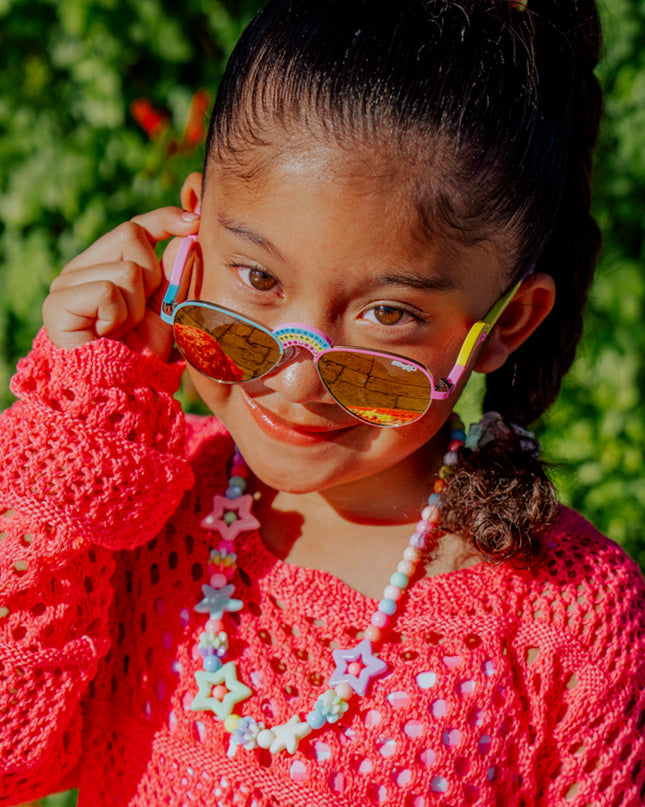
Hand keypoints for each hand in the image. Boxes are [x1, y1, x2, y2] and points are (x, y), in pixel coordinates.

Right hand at [42, 207, 199, 358]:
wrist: (119, 393)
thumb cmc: (144, 356)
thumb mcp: (169, 311)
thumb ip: (177, 275)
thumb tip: (190, 234)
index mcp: (106, 266)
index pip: (136, 227)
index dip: (164, 219)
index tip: (195, 222)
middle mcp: (82, 269)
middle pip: (131, 234)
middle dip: (152, 276)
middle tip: (140, 314)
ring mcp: (66, 283)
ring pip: (126, 268)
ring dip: (136, 306)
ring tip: (123, 331)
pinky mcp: (57, 303)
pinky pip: (107, 291)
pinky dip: (118, 316)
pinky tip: (107, 335)